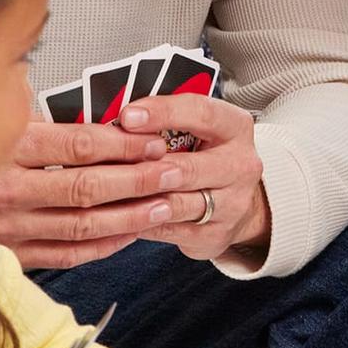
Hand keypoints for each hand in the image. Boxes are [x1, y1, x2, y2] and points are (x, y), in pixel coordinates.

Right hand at [0, 116, 180, 268]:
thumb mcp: (0, 117)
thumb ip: (46, 115)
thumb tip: (105, 110)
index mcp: (4, 147)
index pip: (78, 147)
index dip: (124, 145)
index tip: (155, 141)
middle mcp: (5, 190)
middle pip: (86, 188)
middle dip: (138, 180)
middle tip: (173, 172)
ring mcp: (7, 228)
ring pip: (82, 225)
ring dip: (130, 216)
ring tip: (164, 203)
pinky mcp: (10, 256)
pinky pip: (67, 254)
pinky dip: (104, 245)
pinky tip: (131, 232)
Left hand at [109, 92, 273, 265]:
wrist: (238, 203)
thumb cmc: (207, 156)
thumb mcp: (199, 130)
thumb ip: (165, 124)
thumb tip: (114, 123)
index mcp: (235, 128)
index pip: (201, 113)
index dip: (162, 113)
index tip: (128, 116)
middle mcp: (240, 165)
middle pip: (189, 167)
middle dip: (147, 167)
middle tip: (111, 164)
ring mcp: (232, 204)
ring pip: (177, 204)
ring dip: (139, 199)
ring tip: (107, 192)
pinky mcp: (215, 234)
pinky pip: (169, 229)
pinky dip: (140, 222)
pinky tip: (118, 215)